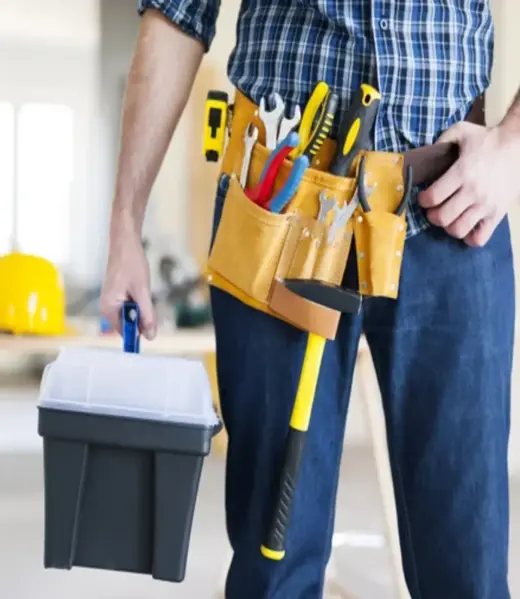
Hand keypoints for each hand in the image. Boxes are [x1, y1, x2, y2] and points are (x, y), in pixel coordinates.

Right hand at [100, 223, 156, 339]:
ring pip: (130, 315)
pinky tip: (142, 291)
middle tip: (150, 305)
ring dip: (141, 310)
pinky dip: (139, 303)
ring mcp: (111, 301)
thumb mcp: (142, 292)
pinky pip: (129, 307)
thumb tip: (150, 336)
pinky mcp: (117, 295)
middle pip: (127, 324)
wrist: (125, 243)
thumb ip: (147, 315)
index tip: (152, 331)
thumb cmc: (131, 265)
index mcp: (108, 309)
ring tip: (144, 294)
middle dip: (141, 320)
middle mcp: (107, 307)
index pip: (124, 332)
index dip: (138, 333)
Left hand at [419, 122, 519, 245]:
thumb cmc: (487, 139)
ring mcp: (487, 205)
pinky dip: (469, 238)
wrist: (519, 145)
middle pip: (442, 218)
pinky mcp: (498, 214)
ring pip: (458, 230)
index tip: (424, 197)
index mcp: (462, 172)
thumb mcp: (462, 131)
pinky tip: (466, 226)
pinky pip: (480, 238)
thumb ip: (441, 140)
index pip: (433, 197)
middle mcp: (474, 191)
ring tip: (449, 217)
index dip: (423, 200)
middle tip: (433, 209)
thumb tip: (426, 155)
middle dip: (432, 216)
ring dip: (448, 227)